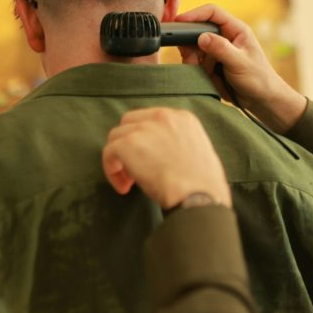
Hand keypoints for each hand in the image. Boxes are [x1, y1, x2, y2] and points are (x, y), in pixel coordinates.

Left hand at [102, 108, 231, 209]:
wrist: (198, 195)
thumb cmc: (203, 184)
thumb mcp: (199, 151)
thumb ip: (179, 143)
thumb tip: (161, 153)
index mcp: (183, 118)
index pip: (152, 120)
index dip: (145, 140)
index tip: (148, 159)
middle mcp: (162, 117)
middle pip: (130, 122)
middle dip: (128, 144)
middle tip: (135, 169)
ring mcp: (144, 129)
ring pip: (116, 136)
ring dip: (120, 158)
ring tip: (129, 181)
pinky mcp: (128, 144)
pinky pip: (109, 153)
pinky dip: (111, 170)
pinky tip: (124, 187)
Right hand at [175, 4, 306, 133]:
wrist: (261, 100)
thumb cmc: (258, 79)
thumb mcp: (240, 63)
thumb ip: (221, 49)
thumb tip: (201, 37)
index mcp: (235, 29)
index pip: (212, 13)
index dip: (194, 14)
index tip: (180, 22)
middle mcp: (224, 37)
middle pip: (198, 30)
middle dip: (190, 43)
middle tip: (188, 56)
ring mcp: (216, 51)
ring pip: (193, 48)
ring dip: (193, 59)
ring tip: (204, 71)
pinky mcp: (210, 64)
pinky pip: (194, 61)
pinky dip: (194, 68)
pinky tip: (204, 76)